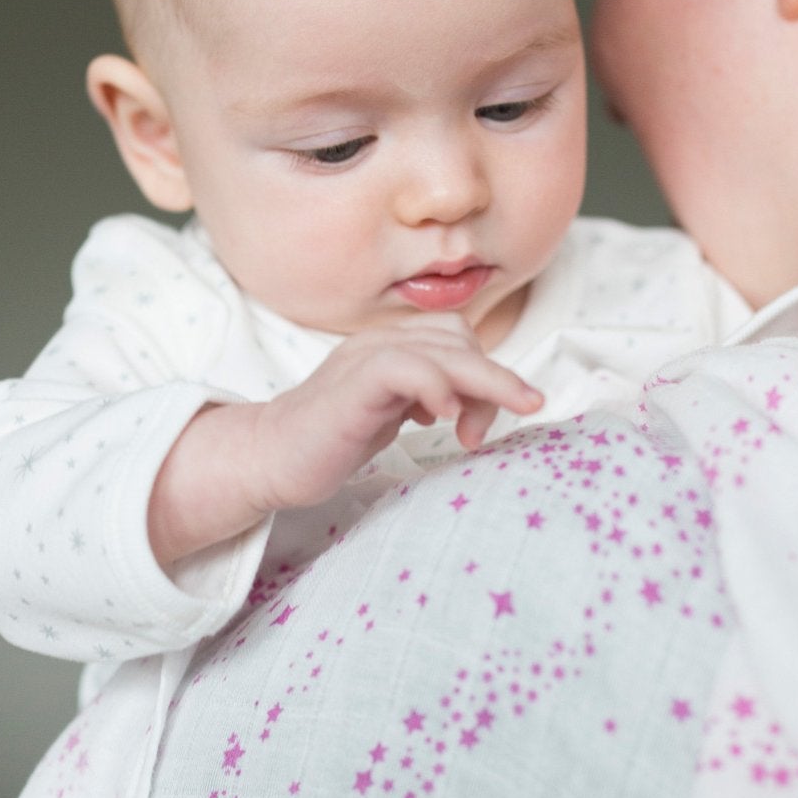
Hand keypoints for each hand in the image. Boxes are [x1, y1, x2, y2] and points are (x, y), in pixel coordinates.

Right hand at [147, 313, 542, 565]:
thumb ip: (429, 397)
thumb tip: (471, 402)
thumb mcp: (393, 412)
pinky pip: (403, 367)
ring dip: (481, 384)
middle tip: (526, 412)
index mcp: (392, 345)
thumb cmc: (333, 440)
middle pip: (458, 338)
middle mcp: (380, 342)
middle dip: (499, 379)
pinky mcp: (351, 385)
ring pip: (441, 349)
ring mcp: (364, 359)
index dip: (486, 375)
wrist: (271, 458)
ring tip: (483, 428)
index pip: (457, 339)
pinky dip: (435, 386)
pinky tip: (445, 418)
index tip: (484, 426)